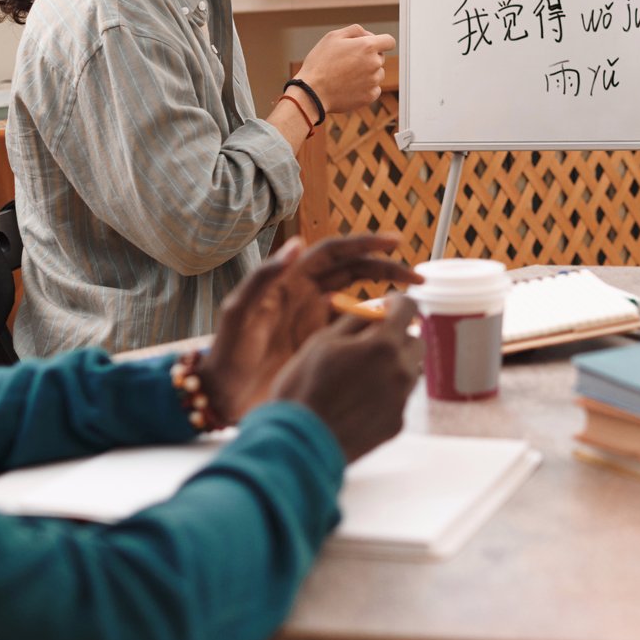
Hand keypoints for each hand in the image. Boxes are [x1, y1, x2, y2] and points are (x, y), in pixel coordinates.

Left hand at [199, 234, 421, 421]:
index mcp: (289, 281)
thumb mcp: (240, 313)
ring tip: (411, 307)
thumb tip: (297, 244)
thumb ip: (265, 277)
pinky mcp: (320, 345)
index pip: (334, 253)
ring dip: (385, 299)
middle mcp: (306, 295)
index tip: (395, 243)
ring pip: (358, 300)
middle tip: (417, 279)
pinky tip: (390, 334)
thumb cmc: (226, 353)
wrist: (222, 396)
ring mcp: (315, 320)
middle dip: (387, 269)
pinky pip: (353, 330)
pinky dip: (374, 328)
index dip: (365, 245)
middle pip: (354, 272)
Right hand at [270, 296, 423, 460]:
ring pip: (410, 370)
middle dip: (398, 335)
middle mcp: (401, 371)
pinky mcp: (397, 423)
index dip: (399, 302)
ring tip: (360, 375)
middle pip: (415, 341)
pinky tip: (358, 401)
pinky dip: (386, 393)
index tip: (388, 305)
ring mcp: (401, 400)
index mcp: (383, 345)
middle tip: (371, 341)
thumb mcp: (323, 342)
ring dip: (393, 365)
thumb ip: (356, 320)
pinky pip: (400, 398)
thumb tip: (375, 308)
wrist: (299, 442)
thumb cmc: (304, 387)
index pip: (410, 309)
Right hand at [297, 24, 395, 113]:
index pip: (389, 41)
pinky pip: (374, 89)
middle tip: (348, 62)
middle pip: (380, 58)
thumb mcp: (333, 37)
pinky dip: (365, 87)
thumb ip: (355, 30)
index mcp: (367, 46)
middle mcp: (375, 64)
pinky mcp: (370, 96)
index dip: (382, 42)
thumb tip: (369, 35)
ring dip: (367, 73)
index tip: (373, 46)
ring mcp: (374, 81)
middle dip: (369, 57)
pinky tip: (349, 86)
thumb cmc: (320, 63)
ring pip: (377, 74)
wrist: (312, 92)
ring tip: (346, 76)